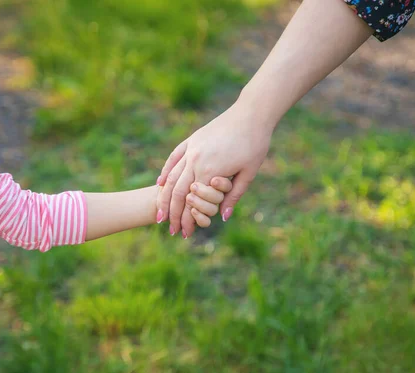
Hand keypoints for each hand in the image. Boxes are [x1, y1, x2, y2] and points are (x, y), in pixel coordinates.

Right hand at [156, 102, 273, 237]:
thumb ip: (234, 196)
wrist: (251, 113)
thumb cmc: (254, 143)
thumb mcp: (249, 173)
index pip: (192, 202)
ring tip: (160, 213)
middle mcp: (196, 160)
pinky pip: (174, 158)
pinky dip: (165, 172)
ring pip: (171, 177)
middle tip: (169, 229)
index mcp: (210, 171)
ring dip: (164, 197)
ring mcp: (191, 149)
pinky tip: (159, 184)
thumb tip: (222, 218)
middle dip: (172, 213)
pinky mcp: (192, 140)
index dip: (187, 220)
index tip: (184, 234)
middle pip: (177, 192)